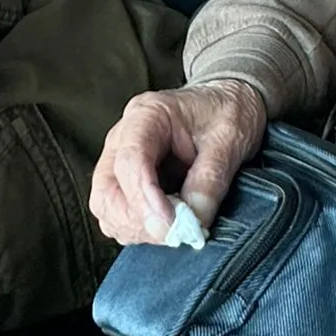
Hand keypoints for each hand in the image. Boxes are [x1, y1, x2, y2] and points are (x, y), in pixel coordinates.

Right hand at [90, 79, 265, 246]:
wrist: (227, 103)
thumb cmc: (226, 111)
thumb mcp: (229, 138)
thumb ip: (210, 179)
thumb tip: (193, 222)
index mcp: (147, 115)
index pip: (130, 161)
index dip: (146, 199)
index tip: (171, 225)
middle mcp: (123, 138)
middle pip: (107, 191)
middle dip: (139, 221)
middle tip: (177, 233)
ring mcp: (119, 161)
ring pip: (107, 208)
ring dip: (138, 228)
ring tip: (178, 227)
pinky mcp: (125, 183)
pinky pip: (117, 215)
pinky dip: (140, 229)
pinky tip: (169, 224)